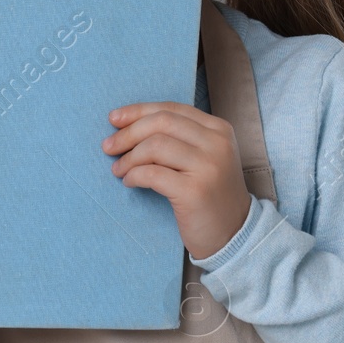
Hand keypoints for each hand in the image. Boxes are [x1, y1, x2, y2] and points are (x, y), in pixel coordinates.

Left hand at [104, 102, 251, 259]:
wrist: (235, 233)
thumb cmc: (210, 194)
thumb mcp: (203, 157)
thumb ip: (177, 138)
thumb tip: (127, 124)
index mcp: (218, 129)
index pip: (171, 109)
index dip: (138, 111)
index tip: (114, 119)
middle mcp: (217, 143)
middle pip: (161, 123)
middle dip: (128, 133)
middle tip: (108, 147)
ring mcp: (208, 166)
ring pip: (155, 146)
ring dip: (129, 157)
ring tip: (118, 170)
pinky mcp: (195, 191)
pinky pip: (152, 174)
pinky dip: (134, 175)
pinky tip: (129, 182)